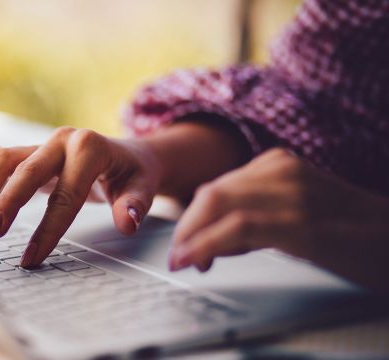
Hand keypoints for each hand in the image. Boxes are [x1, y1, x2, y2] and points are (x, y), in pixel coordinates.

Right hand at [0, 127, 162, 266]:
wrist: (127, 154)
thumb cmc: (133, 173)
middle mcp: (61, 140)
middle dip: (8, 203)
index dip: (49, 228)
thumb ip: (136, 204)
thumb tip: (128, 222)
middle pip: (27, 171)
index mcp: (90, 148)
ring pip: (3, 159)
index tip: (33, 257)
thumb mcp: (142, 187)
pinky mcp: (28, 150)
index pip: (67, 193)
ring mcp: (41, 143)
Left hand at [170, 148, 388, 291]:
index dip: (194, 219)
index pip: (218, 188)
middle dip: (186, 228)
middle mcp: (281, 170)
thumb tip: (212, 240)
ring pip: (217, 205)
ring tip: (183, 260)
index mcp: (278, 164)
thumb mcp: (295, 211)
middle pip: (211, 194)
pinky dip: (207, 244)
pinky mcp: (299, 222)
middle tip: (178, 255)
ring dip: (191, 237)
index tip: (186, 245)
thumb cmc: (350, 231)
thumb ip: (255, 216)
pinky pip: (238, 228)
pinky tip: (197, 259)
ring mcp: (291, 193)